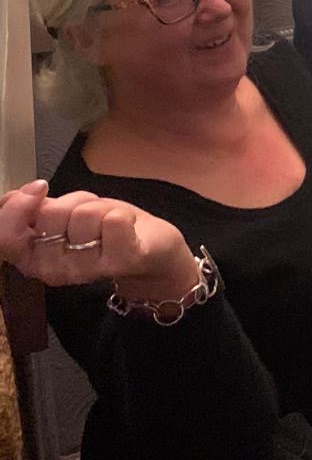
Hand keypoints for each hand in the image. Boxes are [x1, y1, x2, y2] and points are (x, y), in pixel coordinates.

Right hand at [0, 181, 195, 299]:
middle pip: (51, 214)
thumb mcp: (60, 217)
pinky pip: (114, 221)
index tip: (39, 189)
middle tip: (89, 215)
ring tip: (108, 223)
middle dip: (73, 201)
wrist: (149, 250)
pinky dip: (123, 215)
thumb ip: (31, 210)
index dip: (17, 207)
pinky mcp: (122, 261)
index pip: (5, 237)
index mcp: (32, 258)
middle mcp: (53, 270)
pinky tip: (127, 228)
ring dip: (100, 207)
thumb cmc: (102, 231)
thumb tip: (11, 196)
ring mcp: (87, 269)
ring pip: (85, 214)